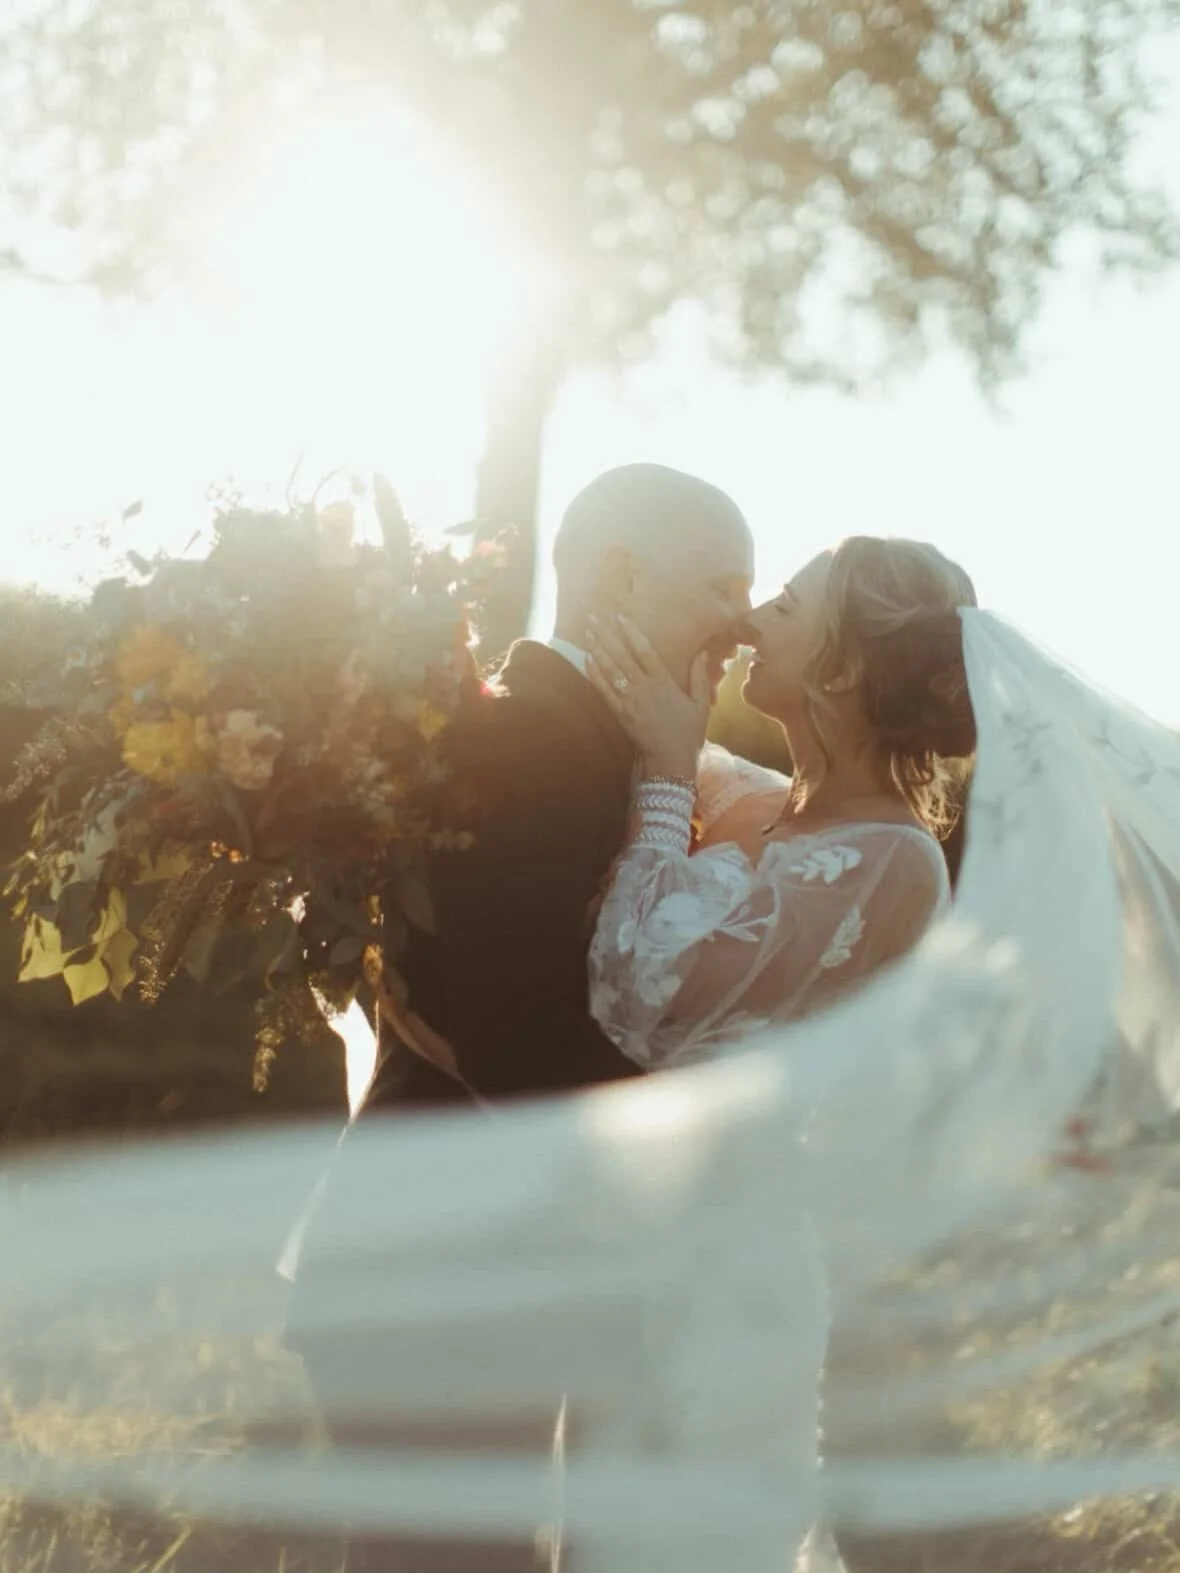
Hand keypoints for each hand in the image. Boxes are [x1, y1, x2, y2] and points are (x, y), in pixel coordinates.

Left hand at [586, 614, 709, 779]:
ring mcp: (630, 701)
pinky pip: (604, 690)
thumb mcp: (700, 704)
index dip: (632, 633)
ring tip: (588, 631)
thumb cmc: (688, 734)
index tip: (620, 617)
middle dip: (607, 635)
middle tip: (594, 617)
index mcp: (665, 683)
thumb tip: (702, 652)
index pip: (646, 652)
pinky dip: (594, 673)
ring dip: (598, 649)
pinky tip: (587, 659)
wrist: (670, 762)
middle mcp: (645, 689)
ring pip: (610, 670)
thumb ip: (699, 676)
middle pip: (622, 656)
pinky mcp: (620, 714)